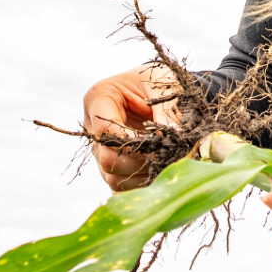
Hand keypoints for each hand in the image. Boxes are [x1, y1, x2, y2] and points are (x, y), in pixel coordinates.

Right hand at [82, 65, 177, 191]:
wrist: (165, 90)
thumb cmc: (161, 82)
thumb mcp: (167, 87)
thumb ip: (169, 112)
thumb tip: (177, 139)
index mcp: (99, 98)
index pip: (105, 130)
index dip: (132, 142)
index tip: (160, 144)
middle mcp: (94, 128)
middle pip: (107, 160)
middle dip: (140, 162)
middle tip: (168, 155)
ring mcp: (101, 150)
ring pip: (113, 178)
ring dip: (143, 176)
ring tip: (169, 163)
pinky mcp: (113, 167)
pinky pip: (121, 188)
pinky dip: (141, 187)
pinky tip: (162, 175)